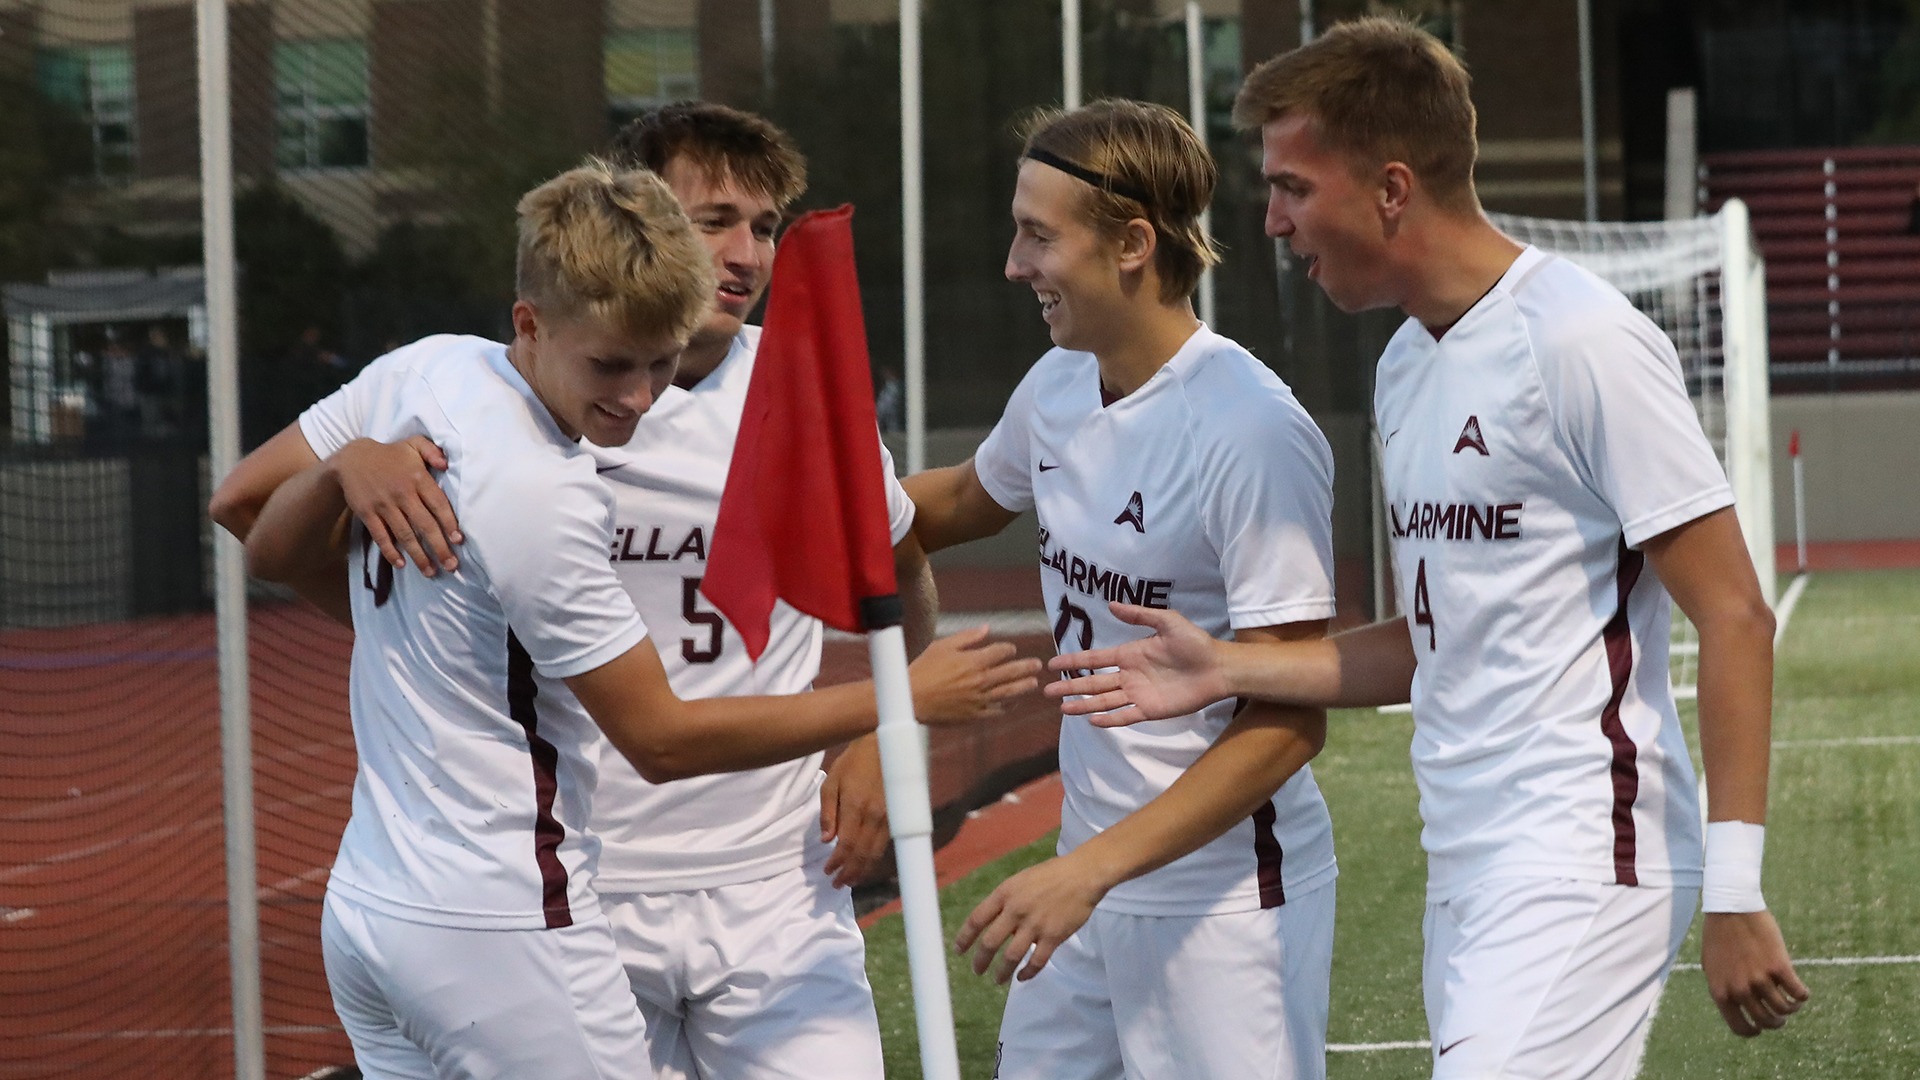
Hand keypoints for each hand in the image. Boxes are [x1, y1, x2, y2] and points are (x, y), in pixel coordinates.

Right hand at [330, 436, 461, 574]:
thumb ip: (432, 451)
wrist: (351, 458)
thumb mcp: (413, 444)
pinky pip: (381, 536)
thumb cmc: (390, 454)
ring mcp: (384, 505)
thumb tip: (447, 464)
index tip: (459, 540)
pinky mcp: (367, 513)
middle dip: (439, 547)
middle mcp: (402, 493)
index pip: (438, 504)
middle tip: (451, 565)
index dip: (449, 523)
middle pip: (425, 525)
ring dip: (418, 555)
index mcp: (417, 478)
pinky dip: (390, 551)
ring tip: (431, 571)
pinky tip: (401, 564)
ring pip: (404, 535)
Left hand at [820, 735, 889, 887]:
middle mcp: (875, 815)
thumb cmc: (854, 761)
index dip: (837, 862)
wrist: (884, 744)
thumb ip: (828, 812)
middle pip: (862, 853)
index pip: (846, 844)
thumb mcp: (832, 781)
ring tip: (851, 881)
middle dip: (849, 872)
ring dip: (863, 870)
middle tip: (837, 884)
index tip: (827, 872)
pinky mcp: (896, 816)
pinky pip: (885, 843)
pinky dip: (875, 858)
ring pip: (876, 852)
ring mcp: (889, 816)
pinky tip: (867, 864)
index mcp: (856, 806)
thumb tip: (827, 840)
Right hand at [908, 626, 1040, 724]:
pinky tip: (1014, 702)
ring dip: (1024, 687)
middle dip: (1026, 667)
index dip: (1009, 649)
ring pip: (1009, 692)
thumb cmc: (923, 670)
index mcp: (973, 661)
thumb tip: (987, 629)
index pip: (1001, 652)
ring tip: (1034, 683)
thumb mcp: (942, 646)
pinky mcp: (974, 715)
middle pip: (1011, 672)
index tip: (1011, 650)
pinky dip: (1008, 705)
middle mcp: (980, 680)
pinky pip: (997, 710)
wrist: (910, 699)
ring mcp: (979, 699)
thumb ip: (967, 637)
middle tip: (1038, 665)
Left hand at [953, 852, 1109, 983]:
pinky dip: (1028, 972)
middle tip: (976, 970)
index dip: (965, 937)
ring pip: (1011, 956)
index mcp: (1005, 893)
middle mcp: (1016, 910)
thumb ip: (1007, 902)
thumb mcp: (1020, 881)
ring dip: (1002, 971)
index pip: (977, 919)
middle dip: (980, 960)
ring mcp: (1034, 925)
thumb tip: (999, 927)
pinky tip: (1022, 977)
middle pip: (990, 942)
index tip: (958, 950)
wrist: (1082, 875)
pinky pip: (1037, 961)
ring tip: (997, 980)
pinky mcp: (1053, 936)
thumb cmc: (1051, 875)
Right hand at [1044, 603, 1229, 725]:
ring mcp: (1138, 694)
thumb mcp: (1167, 621)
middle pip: (1093, 683)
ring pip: (1104, 701)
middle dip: (1070, 687)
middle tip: (1047, 691)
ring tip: (1063, 708)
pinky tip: (1092, 720)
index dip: (1074, 661)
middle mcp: (1129, 675)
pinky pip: (1125, 716)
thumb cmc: (1195, 643)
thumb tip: (1110, 604)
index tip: (1053, 663)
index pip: (1095, 659)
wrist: (1218, 667)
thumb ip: (1139, 615)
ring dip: (1083, 705)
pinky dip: (1109, 719)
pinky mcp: (1150, 710)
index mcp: (1129, 654)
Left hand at [1700, 910, 1809, 1035]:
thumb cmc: (1719, 934)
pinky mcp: (1779, 967)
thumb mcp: (1712, 965)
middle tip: (1781, 1016)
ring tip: (1792, 1002)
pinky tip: (1801, 992)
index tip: (1760, 1029)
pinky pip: (1798, 993)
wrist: (1731, 908)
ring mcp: (1760, 979)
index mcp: (1721, 992)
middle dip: (1776, 1022)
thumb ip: (1723, 986)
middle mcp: (1740, 990)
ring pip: (1784, 1009)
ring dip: (1791, 1009)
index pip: (1740, 1027)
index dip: (1753, 1031)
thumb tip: (1736, 1006)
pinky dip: (1802, 996)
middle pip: (1766, 1021)